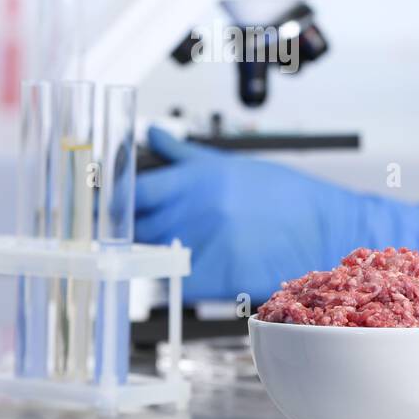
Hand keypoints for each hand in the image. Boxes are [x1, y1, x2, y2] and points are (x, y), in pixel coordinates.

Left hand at [135, 127, 418, 305]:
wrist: (323, 228)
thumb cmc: (282, 194)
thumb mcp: (231, 163)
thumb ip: (183, 154)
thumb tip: (150, 135)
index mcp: (192, 180)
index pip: (130, 189)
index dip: (108, 198)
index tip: (95, 202)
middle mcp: (191, 213)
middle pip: (132, 225)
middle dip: (117, 229)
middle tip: (107, 231)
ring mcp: (201, 247)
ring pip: (147, 255)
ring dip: (139, 254)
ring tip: (138, 252)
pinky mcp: (214, 278)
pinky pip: (173, 284)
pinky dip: (166, 279)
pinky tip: (172, 271)